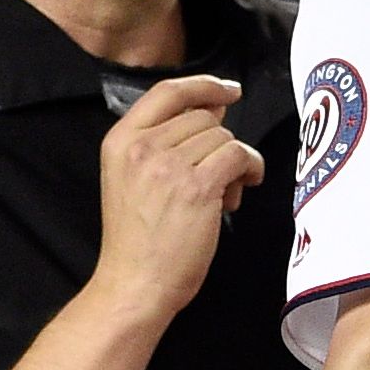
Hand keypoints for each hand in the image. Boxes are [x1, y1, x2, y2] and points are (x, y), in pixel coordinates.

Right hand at [91, 75, 265, 325]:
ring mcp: (168, 165)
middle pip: (203, 117)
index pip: (166, 92)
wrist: (135, 284)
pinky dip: (249, 168)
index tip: (227, 91)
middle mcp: (141, 147)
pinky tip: (242, 187)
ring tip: (220, 194)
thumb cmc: (137, 240)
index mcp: (120, 141)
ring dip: (233, 162)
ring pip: (223, 137)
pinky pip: (238, 155)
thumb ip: (165, 142)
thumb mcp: (131, 179)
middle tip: (216, 177)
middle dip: (218, 142)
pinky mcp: (196, 187)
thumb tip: (216, 108)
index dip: (203, 85)